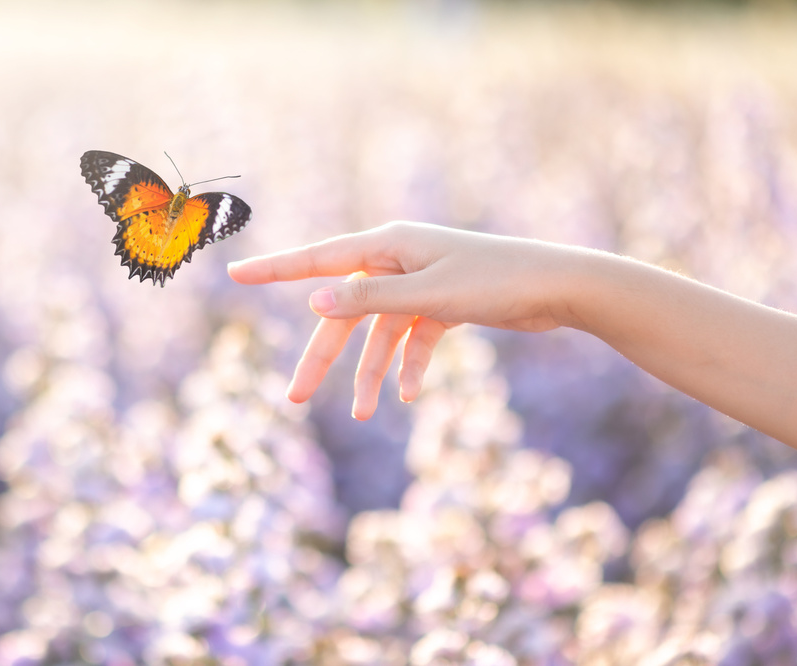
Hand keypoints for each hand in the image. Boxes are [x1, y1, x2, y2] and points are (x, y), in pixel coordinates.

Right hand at [228, 222, 585, 418]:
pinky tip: (412, 396)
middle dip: (323, 357)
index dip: (275, 270)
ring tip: (361, 414)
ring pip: (378, 333)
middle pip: (345, 312)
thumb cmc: (496, 282)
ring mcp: (420, 283)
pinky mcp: (443, 304)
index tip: (236, 274)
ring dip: (370, 373)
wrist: (560, 287)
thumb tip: (314, 301)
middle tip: (293, 397)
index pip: (318, 260)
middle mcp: (398, 260)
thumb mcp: (428, 296)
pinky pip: (412, 339)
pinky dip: (409, 366)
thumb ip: (370, 300)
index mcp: (388, 245)